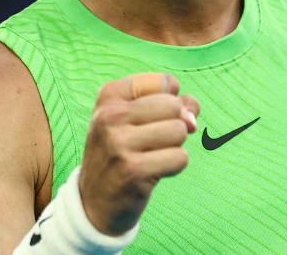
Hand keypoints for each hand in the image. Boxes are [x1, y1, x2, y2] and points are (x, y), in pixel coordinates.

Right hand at [78, 73, 199, 234]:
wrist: (94, 202)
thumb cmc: (125, 151)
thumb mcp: (139, 119)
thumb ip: (175, 105)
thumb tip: (192, 119)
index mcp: (110, 96)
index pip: (166, 82)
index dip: (171, 103)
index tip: (147, 120)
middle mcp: (109, 116)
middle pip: (174, 106)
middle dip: (173, 125)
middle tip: (149, 143)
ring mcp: (118, 144)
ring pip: (180, 130)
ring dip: (173, 147)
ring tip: (149, 157)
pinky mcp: (133, 170)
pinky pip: (180, 158)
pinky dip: (173, 167)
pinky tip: (151, 173)